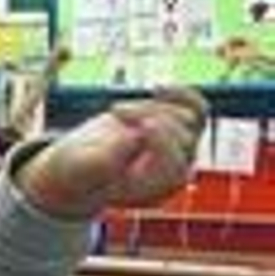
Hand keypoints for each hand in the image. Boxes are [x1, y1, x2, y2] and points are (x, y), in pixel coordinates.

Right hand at [19, 87, 206, 218]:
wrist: (79, 165)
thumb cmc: (77, 171)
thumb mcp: (80, 169)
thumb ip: (101, 161)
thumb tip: (130, 139)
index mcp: (155, 187)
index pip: (173, 158)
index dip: (158, 136)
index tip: (129, 118)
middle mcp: (175, 170)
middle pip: (181, 134)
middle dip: (148, 116)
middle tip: (113, 111)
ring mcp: (180, 149)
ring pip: (187, 116)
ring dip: (153, 106)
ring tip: (119, 111)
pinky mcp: (178, 129)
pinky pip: (198, 108)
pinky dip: (183, 95)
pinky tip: (158, 88)